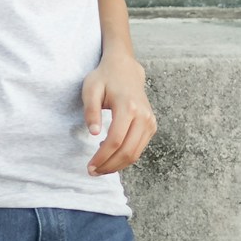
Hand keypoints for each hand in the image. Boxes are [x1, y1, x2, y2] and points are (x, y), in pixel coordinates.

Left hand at [82, 53, 154, 175]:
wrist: (125, 69)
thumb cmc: (104, 78)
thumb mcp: (90, 89)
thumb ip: (91, 111)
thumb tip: (94, 133)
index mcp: (128, 107)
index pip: (115, 141)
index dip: (102, 157)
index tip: (89, 166)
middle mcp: (143, 116)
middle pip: (127, 151)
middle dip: (109, 166)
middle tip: (92, 172)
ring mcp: (150, 122)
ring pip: (135, 154)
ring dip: (117, 165)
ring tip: (99, 166)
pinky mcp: (151, 126)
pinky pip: (139, 148)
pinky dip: (124, 156)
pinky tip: (109, 153)